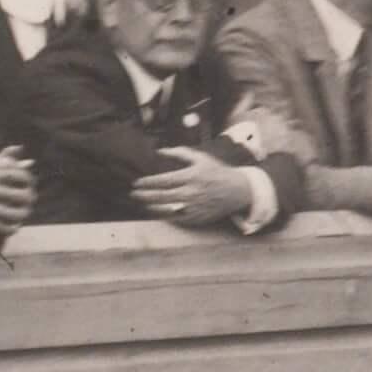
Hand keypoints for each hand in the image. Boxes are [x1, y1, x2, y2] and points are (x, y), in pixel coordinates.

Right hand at [0, 146, 35, 234]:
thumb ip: (7, 160)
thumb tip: (31, 161)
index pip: (23, 176)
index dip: (30, 181)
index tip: (29, 185)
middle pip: (24, 196)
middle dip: (30, 200)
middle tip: (29, 201)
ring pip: (17, 214)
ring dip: (23, 215)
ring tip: (23, 214)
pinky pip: (6, 227)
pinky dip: (12, 228)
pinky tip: (13, 225)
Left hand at [134, 146, 254, 224]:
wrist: (238, 190)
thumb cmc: (217, 171)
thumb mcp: (201, 158)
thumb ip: (180, 153)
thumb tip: (160, 151)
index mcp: (192, 176)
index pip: (165, 180)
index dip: (148, 182)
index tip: (136, 182)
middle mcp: (193, 193)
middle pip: (163, 197)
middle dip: (145, 196)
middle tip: (133, 194)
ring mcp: (195, 207)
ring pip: (168, 210)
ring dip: (152, 207)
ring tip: (142, 204)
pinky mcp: (198, 218)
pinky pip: (178, 219)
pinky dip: (166, 216)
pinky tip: (157, 212)